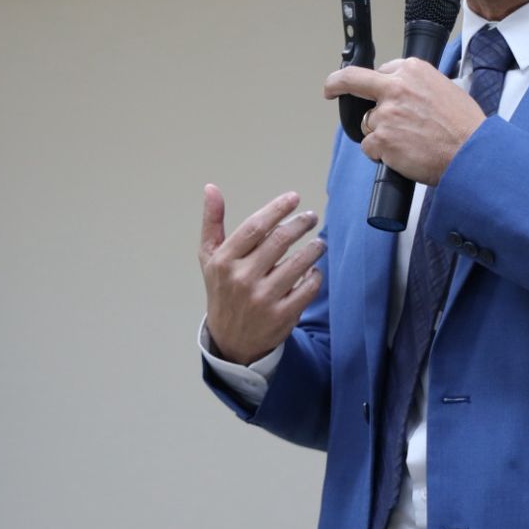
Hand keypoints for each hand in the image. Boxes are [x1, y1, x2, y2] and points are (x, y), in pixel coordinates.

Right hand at [199, 185, 325, 364]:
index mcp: (224, 261)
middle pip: (280, 240)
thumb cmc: (223, 289)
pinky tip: (314, 269)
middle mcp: (242, 279)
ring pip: (299, 263)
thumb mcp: (210, 257)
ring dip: (314, 248)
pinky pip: (308, 288)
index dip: (278, 209)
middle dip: (301, 224)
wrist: (230, 341)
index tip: (294, 198)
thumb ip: (212, 222)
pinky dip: (315, 275)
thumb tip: (211, 188)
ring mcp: (263, 299)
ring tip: (318, 243)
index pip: (256, 227)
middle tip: (311, 217)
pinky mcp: (282, 316)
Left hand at [323, 59, 484, 183]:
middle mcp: (395, 87)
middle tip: (330, 89)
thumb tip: (406, 96)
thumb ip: (418, 88)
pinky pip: (369, 147)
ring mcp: (385, 114)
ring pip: (367, 123)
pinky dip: (381, 154)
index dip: (380, 84)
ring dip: (380, 134)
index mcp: (412, 70)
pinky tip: (403, 155)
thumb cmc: (464, 127)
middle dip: (336, 84)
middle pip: (352, 81)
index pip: (382, 70)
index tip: (367, 84)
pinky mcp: (380, 139)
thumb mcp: (445, 89)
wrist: (470, 154)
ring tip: (408, 142)